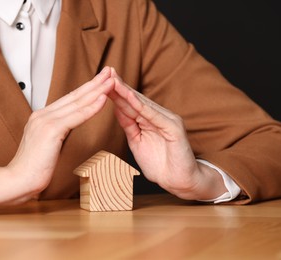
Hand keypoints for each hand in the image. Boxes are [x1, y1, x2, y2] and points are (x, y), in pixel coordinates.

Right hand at [0, 67, 114, 207]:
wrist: (18, 180)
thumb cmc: (34, 167)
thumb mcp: (48, 144)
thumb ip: (57, 132)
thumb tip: (68, 129)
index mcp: (43, 116)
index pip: (70, 99)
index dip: (87, 89)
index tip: (101, 80)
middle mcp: (43, 114)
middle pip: (75, 96)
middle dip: (95, 83)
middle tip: (110, 71)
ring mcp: (46, 120)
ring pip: (77, 103)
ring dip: (97, 91)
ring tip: (111, 81)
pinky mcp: (50, 130)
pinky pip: (75, 117)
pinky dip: (91, 108)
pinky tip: (103, 99)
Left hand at [108, 68, 226, 199]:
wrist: (180, 182)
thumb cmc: (160, 164)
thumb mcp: (137, 142)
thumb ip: (129, 125)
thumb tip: (117, 108)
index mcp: (150, 120)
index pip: (130, 103)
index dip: (116, 92)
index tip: (101, 81)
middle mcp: (160, 116)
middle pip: (136, 99)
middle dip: (120, 86)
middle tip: (106, 71)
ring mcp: (168, 120)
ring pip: (143, 104)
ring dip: (127, 92)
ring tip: (113, 80)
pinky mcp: (173, 128)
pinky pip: (153, 116)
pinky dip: (140, 106)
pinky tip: (128, 97)